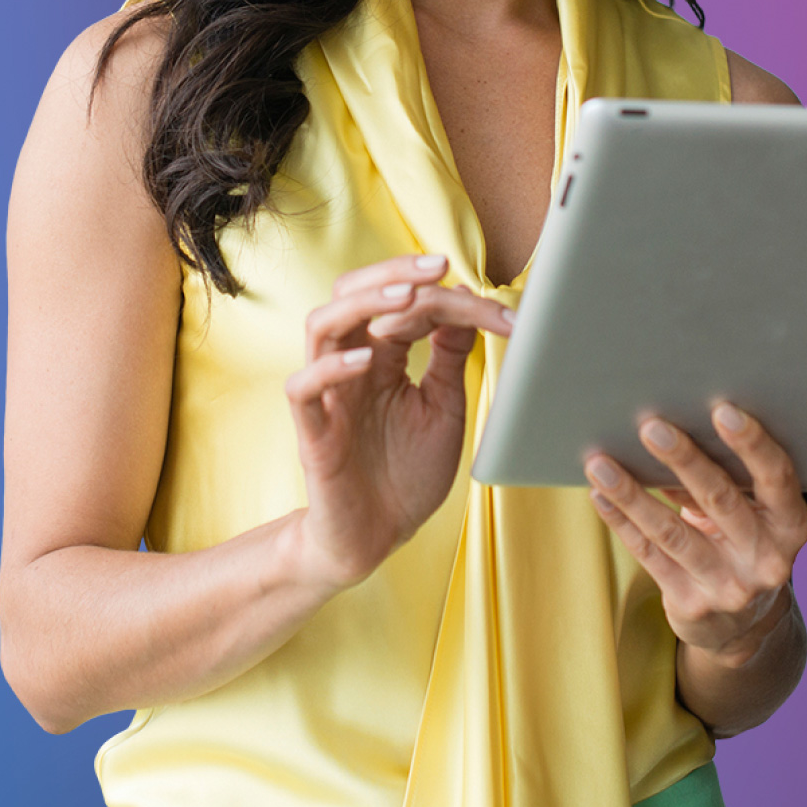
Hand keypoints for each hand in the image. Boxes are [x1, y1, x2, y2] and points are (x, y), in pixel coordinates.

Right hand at [282, 253, 514, 593]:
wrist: (376, 541)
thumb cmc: (404, 476)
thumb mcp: (442, 408)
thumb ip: (448, 358)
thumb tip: (468, 301)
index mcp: (380, 359)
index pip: (404, 306)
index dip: (449, 298)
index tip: (502, 310)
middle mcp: (349, 367)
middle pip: (350, 294)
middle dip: (392, 271)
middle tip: (438, 265)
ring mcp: (328, 397)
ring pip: (322, 325)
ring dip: (363, 303)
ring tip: (406, 296)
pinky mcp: (313, 433)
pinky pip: (304, 387)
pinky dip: (332, 367)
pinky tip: (368, 359)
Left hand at [585, 404, 806, 666]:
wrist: (741, 627)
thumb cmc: (742, 544)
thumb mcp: (753, 517)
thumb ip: (729, 481)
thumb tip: (675, 431)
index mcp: (790, 526)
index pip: (777, 478)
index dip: (751, 444)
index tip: (723, 410)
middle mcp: (766, 559)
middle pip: (720, 500)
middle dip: (683, 460)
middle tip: (652, 427)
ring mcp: (729, 586)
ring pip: (672, 532)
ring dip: (632, 494)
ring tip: (601, 464)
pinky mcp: (691, 604)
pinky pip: (649, 554)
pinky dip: (621, 522)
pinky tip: (600, 496)